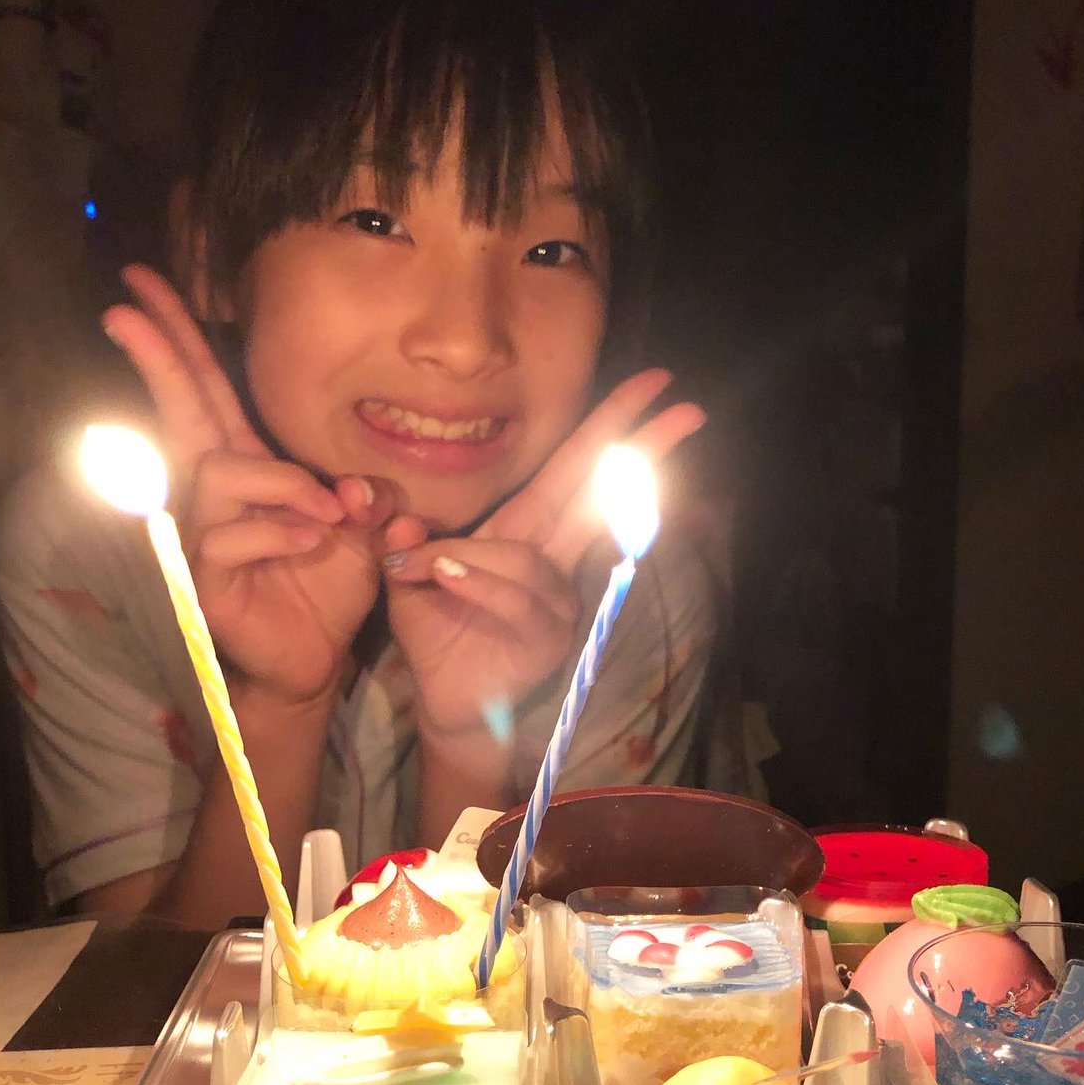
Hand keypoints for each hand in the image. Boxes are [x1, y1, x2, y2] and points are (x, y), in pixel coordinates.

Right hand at [103, 265, 398, 703]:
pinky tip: (311, 541)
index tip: (147, 281)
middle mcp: (216, 491)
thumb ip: (367, 499)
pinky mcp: (203, 574)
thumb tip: (357, 487)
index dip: (182, 338)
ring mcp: (203, 531)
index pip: (211, 392)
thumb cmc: (331, 585)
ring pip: (221, 470)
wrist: (319, 654)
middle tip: (124, 306)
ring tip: (326, 515)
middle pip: (182, 408)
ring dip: (283, 483)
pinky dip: (280, 531)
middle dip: (160, 353)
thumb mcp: (364, 532)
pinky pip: (230, 533)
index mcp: (250, 468)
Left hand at [383, 368, 704, 735]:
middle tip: (686, 407)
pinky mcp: (550, 640)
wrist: (447, 701)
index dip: (608, 425)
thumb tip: (397, 514)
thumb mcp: (412, 576)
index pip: (572, 469)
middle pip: (596, 496)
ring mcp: (559, 602)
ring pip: (527, 558)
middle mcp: (554, 561)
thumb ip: (407, 541)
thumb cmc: (439, 632)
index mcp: (527, 532)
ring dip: (474, 557)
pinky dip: (477, 584)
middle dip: (638, 449)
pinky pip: (514, 600)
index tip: (651, 383)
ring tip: (421, 568)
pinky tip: (445, 577)